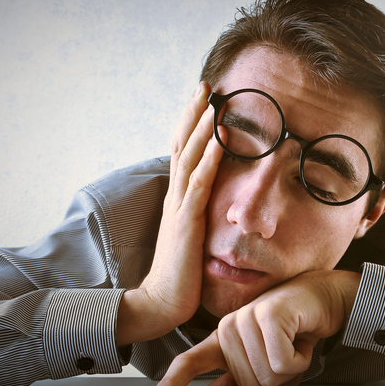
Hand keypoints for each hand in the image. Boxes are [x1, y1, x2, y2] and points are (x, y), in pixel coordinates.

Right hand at [116, 83, 223, 345]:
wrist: (163, 301)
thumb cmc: (181, 271)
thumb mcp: (191, 233)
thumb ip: (197, 212)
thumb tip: (210, 198)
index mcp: (177, 197)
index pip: (183, 151)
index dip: (191, 123)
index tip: (203, 98)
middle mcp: (175, 195)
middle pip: (182, 144)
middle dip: (193, 113)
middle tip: (204, 84)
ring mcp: (179, 206)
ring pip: (190, 157)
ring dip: (202, 128)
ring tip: (212, 102)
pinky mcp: (187, 222)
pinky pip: (199, 184)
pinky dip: (211, 159)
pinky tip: (221, 140)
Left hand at [147, 270, 361, 385]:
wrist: (324, 297)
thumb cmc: (295, 328)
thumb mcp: (263, 359)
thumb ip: (236, 380)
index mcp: (222, 340)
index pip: (189, 363)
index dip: (172, 385)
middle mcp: (228, 327)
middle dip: (277, 383)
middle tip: (288, 360)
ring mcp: (246, 318)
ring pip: (266, 377)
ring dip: (291, 371)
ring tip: (294, 347)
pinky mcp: (268, 315)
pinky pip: (281, 363)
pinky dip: (300, 360)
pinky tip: (301, 341)